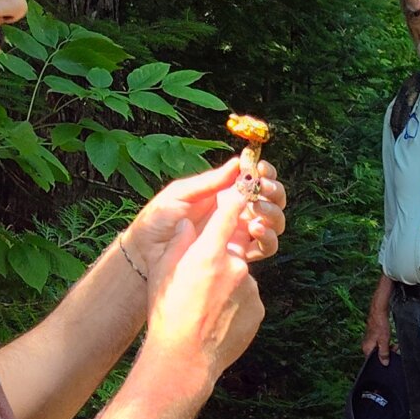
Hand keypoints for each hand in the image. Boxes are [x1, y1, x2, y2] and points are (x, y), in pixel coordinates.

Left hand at [131, 156, 285, 273]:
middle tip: (264, 188)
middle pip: (271, 200)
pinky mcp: (240, 254)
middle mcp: (236, 211)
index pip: (254, 180)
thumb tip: (237, 163)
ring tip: (257, 211)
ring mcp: (240, 233)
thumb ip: (209, 182)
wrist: (145, 255)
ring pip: (273, 222)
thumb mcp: (180, 194)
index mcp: (223, 193)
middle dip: (274, 192)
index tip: (262, 169)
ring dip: (273, 213)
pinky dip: (267, 237)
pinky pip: (265, 247)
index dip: (264, 174)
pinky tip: (255, 230)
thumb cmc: (157, 221)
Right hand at [144, 190, 264, 383]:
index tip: (242, 187)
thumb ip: (179, 241)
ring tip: (204, 307)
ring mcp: (251, 288)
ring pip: (239, 276)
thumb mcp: (164, 271)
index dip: (237, 196)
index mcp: (209, 253)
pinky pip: (247, 297)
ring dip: (226, 285)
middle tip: (199, 282)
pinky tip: (216, 319)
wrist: (185, 359)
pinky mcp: (259, 309)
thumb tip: (190, 222)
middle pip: (234, 249)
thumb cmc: (167, 313)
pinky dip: (234, 303)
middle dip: (220, 258)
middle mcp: (236, 266)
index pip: (231, 211)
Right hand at [363, 291, 392, 364]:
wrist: (379, 311)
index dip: (381, 362)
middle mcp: (366, 345)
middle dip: (387, 354)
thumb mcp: (384, 341)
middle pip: (377, 355)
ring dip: (388, 349)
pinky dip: (387, 344)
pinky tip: (393, 342)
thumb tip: (384, 363)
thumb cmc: (380, 324)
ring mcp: (370, 340)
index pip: (372, 361)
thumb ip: (384, 353)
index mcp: (366, 348)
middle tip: (394, 351)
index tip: (389, 361)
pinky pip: (381, 344)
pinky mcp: (374, 336)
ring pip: (380, 349)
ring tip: (395, 346)